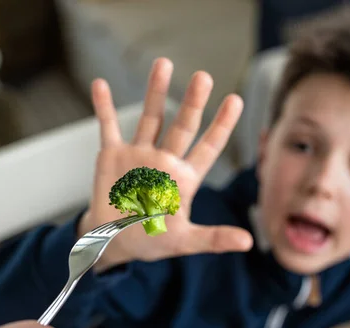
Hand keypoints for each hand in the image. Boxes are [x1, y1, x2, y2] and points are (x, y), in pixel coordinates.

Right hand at [78, 58, 252, 268]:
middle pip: (182, 126)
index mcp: (184, 179)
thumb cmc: (151, 241)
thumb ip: (213, 239)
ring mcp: (139, 155)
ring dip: (156, 92)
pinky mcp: (113, 156)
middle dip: (192, 102)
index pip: (208, 148)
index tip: (235, 100)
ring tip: (163, 63)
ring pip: (151, 118)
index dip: (222, 125)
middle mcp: (165, 161)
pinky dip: (104, 107)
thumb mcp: (184, 241)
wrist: (113, 242)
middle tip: (203, 77)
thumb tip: (248, 243)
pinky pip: (108, 127)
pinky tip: (101, 85)